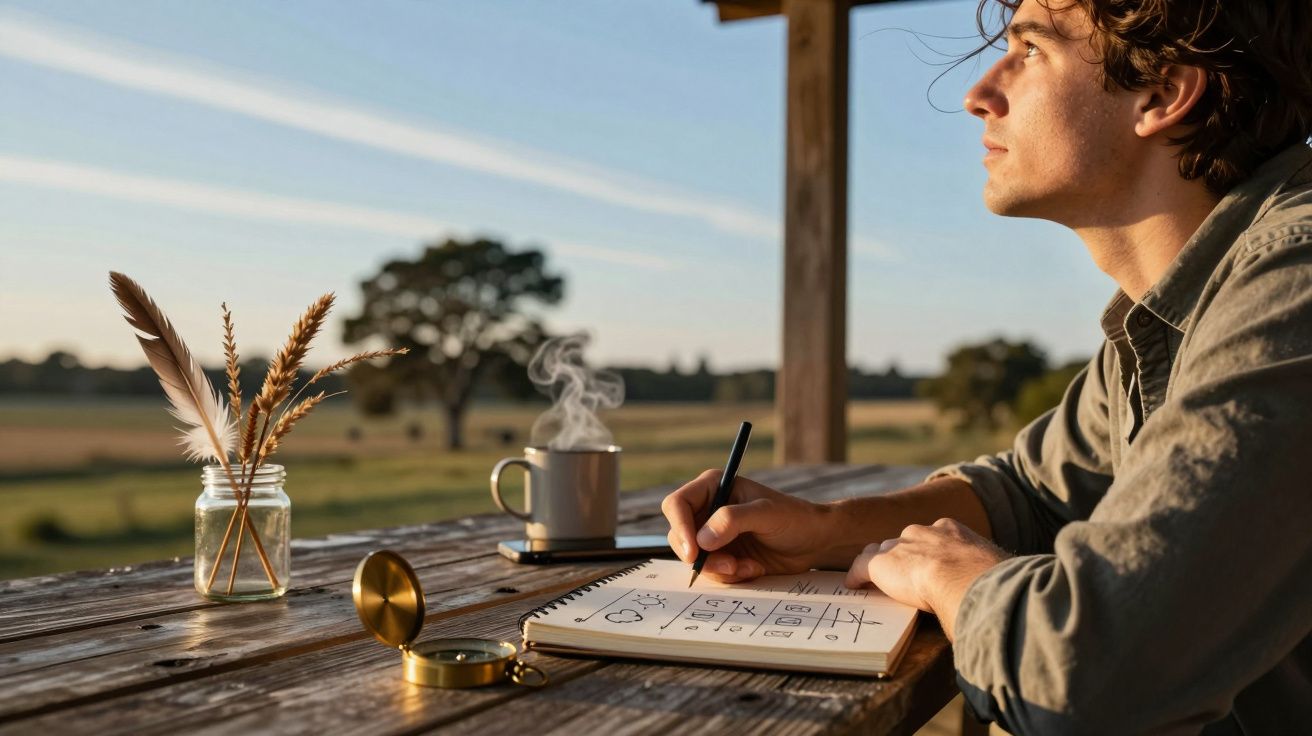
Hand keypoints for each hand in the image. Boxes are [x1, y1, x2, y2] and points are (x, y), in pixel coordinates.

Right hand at [661, 469, 830, 582]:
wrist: (813, 541)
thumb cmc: (794, 518)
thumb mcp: (766, 514)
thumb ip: (732, 520)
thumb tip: (701, 539)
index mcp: (713, 487)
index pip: (678, 504)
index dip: (681, 528)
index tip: (694, 552)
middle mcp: (707, 509)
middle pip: (679, 535)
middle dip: (702, 556)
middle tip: (730, 565)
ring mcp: (712, 534)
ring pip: (693, 558)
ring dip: (720, 569)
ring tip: (750, 566)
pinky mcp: (721, 555)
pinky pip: (710, 572)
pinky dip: (730, 576)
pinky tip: (753, 568)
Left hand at [845, 518, 1009, 639]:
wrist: (964, 578)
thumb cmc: (986, 579)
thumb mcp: (990, 569)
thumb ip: (983, 574)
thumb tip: (999, 592)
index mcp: (951, 530)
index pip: (932, 536)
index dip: (928, 551)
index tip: (930, 563)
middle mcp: (922, 532)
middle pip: (904, 541)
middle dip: (902, 554)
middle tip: (902, 571)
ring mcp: (899, 546)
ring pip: (882, 551)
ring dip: (880, 564)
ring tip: (875, 578)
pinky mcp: (880, 563)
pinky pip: (861, 566)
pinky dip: (857, 575)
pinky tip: (854, 585)